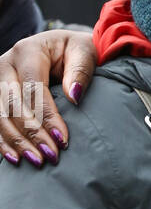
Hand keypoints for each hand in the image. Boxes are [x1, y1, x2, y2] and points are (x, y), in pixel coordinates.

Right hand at [0, 30, 95, 165]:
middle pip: (13, 104)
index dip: (47, 117)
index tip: (63, 140)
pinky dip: (3, 142)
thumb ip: (81, 71)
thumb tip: (73, 96)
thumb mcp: (84, 52)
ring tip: (38, 161)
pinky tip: (15, 159)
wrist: (60, 47)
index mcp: (28, 51)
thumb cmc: (74, 51)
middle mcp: (6, 64)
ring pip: (0, 115)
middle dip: (33, 134)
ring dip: (17, 141)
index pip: (34, 89)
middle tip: (52, 156)